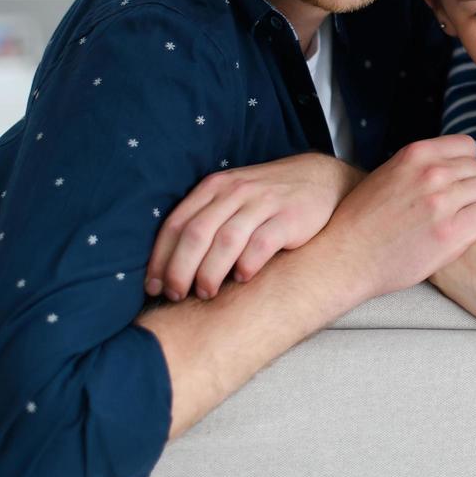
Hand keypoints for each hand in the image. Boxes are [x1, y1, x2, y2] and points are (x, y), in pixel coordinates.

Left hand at [146, 152, 359, 300]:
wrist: (323, 180)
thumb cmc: (269, 199)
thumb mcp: (233, 198)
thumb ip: (205, 221)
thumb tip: (168, 267)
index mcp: (215, 188)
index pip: (176, 224)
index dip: (160, 258)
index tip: (152, 287)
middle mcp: (236, 192)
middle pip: (196, 234)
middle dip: (180, 270)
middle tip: (175, 296)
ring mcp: (264, 203)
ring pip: (225, 241)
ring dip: (210, 272)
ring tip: (206, 293)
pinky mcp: (290, 217)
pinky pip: (261, 244)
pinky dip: (246, 265)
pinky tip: (242, 278)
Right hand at [324, 135, 475, 301]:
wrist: (345, 257)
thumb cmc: (363, 220)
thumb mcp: (388, 174)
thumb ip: (420, 165)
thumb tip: (450, 162)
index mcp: (416, 154)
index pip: (468, 146)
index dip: (466, 166)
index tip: (458, 183)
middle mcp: (432, 172)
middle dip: (474, 187)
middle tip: (459, 208)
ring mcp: (442, 202)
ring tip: (463, 221)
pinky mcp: (450, 233)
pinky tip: (468, 233)